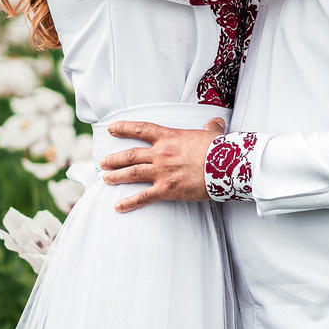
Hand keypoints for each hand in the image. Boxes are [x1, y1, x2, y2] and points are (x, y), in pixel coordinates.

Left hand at [99, 119, 221, 210]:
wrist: (225, 166)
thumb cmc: (219, 149)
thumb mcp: (213, 134)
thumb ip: (210, 127)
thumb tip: (216, 122)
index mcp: (169, 137)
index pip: (141, 129)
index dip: (124, 128)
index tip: (112, 129)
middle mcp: (161, 153)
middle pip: (131, 155)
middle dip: (115, 159)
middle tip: (104, 163)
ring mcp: (161, 172)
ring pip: (132, 173)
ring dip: (116, 176)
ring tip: (106, 179)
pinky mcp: (166, 189)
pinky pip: (143, 197)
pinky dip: (129, 202)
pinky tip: (118, 207)